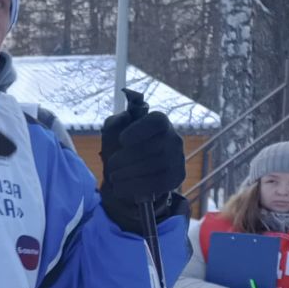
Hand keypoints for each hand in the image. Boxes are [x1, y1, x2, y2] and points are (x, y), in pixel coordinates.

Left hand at [99, 89, 185, 231]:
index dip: (140, 131)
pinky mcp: (174, 181)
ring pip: (155, 167)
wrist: (125, 183)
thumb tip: (129, 99)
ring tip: (116, 178)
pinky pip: (157, 184)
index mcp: (157, 126)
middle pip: (153, 148)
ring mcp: (176, 161)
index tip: (124, 141)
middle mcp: (173, 141)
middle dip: (128, 159)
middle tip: (113, 167)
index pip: (156, 121)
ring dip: (130, 174)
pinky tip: (126, 188)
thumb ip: (118, 120)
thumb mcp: (112, 135)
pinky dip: (138, 187)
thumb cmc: (118, 154)